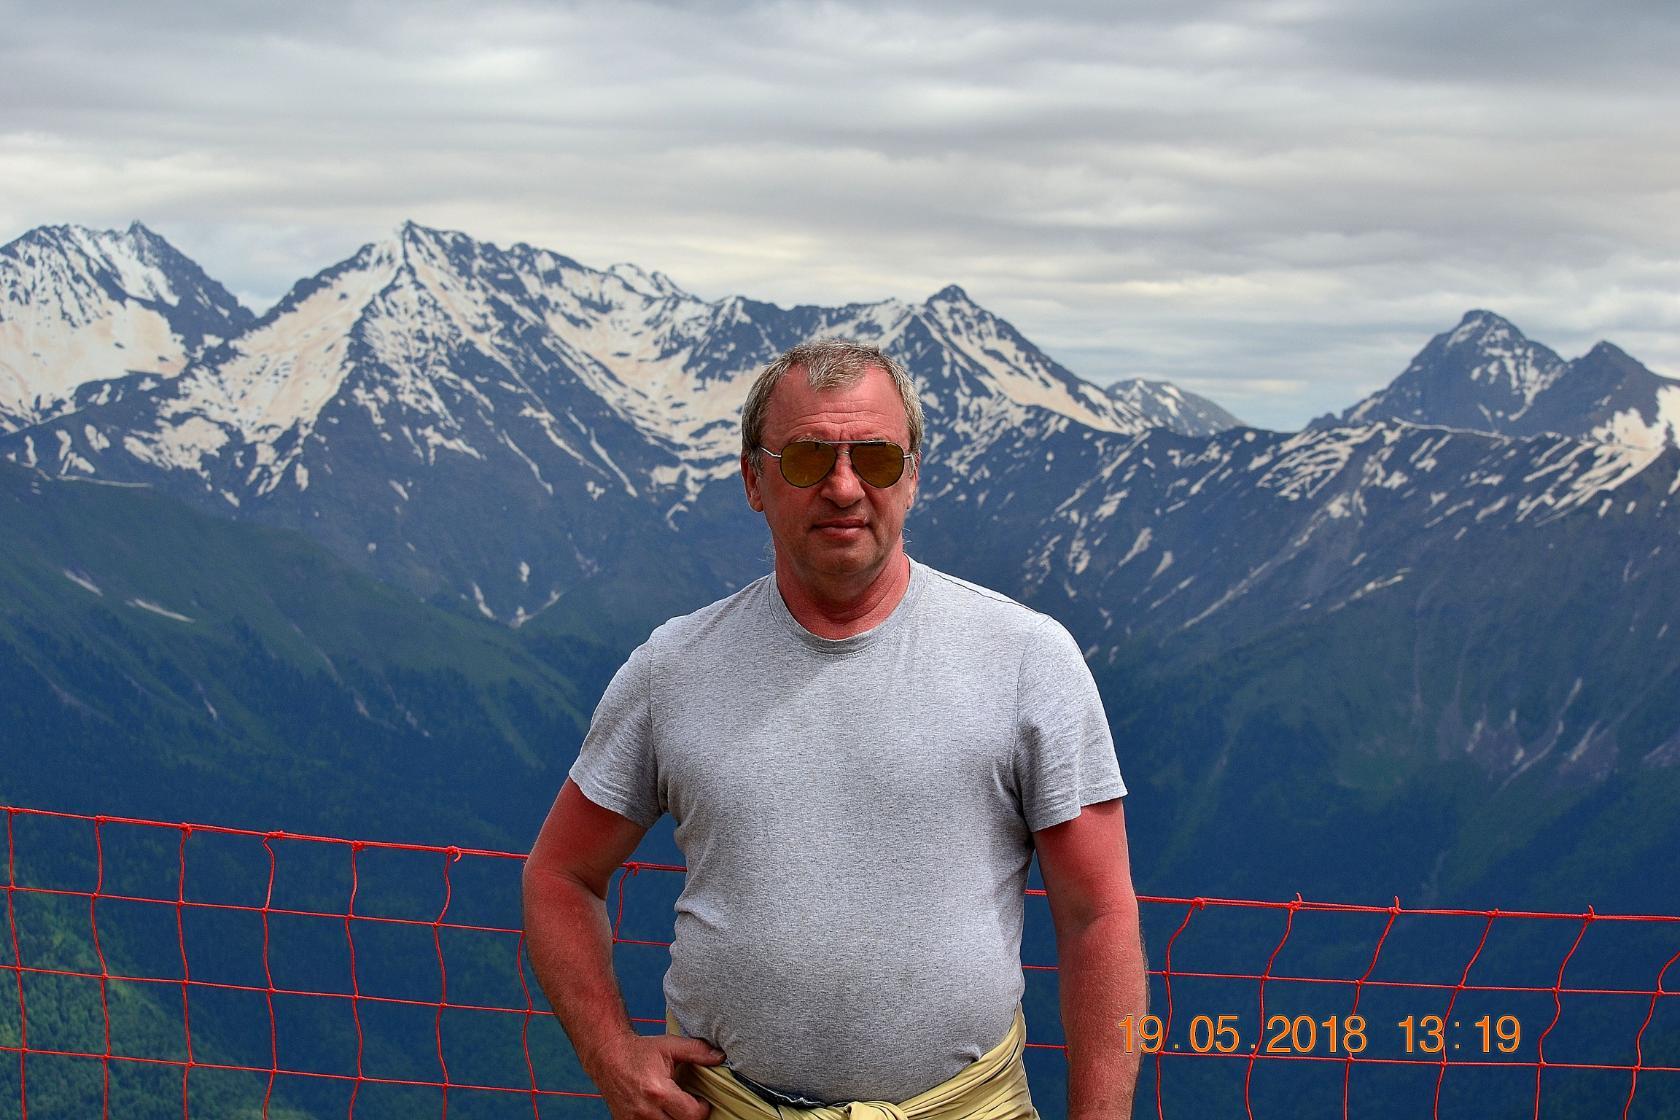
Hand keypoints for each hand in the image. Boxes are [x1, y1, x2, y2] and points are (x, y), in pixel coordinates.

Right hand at [590, 1033, 726, 1119]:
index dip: (702, 1108)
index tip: (700, 1101)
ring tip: (674, 1108)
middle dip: (689, 1117)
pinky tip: (661, 1111)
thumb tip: (720, 1057)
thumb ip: (697, 1051)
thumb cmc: (639, 1052)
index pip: (692, 1115)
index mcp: (658, 1091)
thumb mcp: (670, 1046)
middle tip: (688, 1105)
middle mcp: (646, 1111)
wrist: (607, 1057)